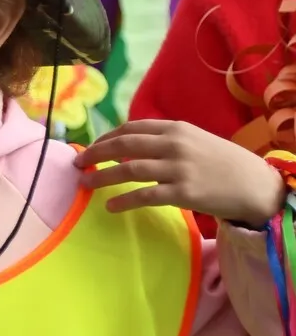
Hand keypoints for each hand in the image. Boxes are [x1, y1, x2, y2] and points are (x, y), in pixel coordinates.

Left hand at [77, 119, 288, 224]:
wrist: (256, 185)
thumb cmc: (223, 163)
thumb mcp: (196, 140)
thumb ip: (166, 140)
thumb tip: (129, 145)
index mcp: (176, 129)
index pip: (130, 128)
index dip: (105, 138)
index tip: (90, 148)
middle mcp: (175, 145)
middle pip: (123, 146)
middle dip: (95, 154)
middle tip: (78, 165)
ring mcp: (179, 169)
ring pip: (128, 170)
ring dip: (101, 177)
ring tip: (85, 185)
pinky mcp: (183, 192)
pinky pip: (144, 196)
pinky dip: (123, 201)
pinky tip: (110, 206)